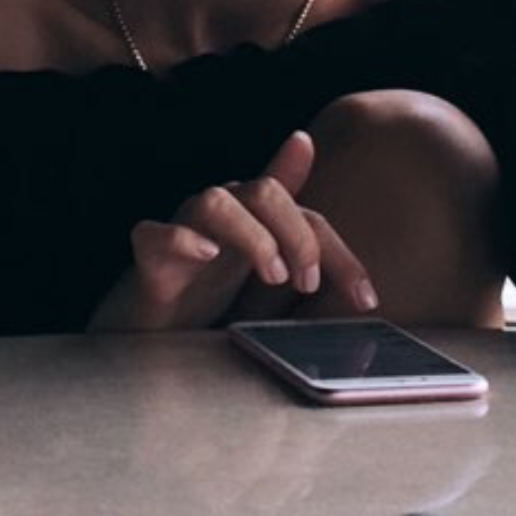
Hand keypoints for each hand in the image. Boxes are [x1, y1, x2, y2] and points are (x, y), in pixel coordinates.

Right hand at [88, 130, 378, 332]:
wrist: (150, 325)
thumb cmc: (209, 289)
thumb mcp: (270, 269)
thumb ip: (306, 233)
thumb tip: (342, 190)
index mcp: (256, 218)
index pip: (307, 216)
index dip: (339, 254)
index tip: (365, 300)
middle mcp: (222, 213)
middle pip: (264, 193)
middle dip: (296, 235)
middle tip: (306, 284)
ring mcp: (183, 230)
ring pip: (215, 202)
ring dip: (251, 236)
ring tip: (272, 274)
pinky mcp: (150, 255)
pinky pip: (155, 233)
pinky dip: (182, 239)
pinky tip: (206, 254)